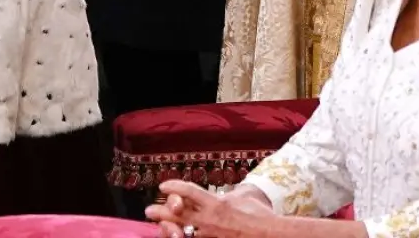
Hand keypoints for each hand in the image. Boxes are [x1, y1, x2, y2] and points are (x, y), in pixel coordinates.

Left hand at [146, 181, 271, 237]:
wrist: (269, 235)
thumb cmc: (260, 215)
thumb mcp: (246, 197)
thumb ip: (233, 193)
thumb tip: (230, 191)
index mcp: (216, 204)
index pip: (189, 192)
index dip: (174, 187)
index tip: (163, 186)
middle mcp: (209, 220)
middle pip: (178, 214)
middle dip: (162, 212)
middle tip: (149, 210)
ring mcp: (211, 236)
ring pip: (182, 232)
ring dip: (167, 229)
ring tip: (158, 227)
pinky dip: (184, 237)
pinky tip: (178, 236)